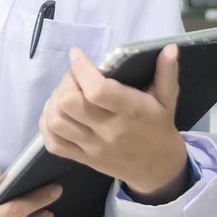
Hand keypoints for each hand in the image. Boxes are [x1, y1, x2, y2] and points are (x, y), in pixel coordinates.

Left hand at [38, 44, 189, 202]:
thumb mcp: (168, 100)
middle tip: (74, 78)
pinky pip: (54, 144)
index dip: (81, 69)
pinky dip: (46, 125)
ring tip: (64, 94)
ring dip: (54, 102)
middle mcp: (109, 130)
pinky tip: (56, 112)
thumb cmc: (159, 127)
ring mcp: (93, 147)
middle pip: (70, 103)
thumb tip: (170, 48)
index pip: (97, 90)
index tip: (77, 55)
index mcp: (131, 112)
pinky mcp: (83, 159)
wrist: (158, 169)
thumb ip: (167, 73)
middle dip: (66, 83)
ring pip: (57, 122)